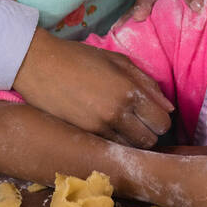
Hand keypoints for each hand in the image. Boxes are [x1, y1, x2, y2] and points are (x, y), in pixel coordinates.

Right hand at [12, 28, 173, 146]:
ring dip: (132, 140)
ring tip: (123, 126)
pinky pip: (110, 148)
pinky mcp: (83, 135)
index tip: (152, 113)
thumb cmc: (79, 57)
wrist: (37, 64)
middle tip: (140, 121)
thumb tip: (168, 106)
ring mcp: (98, 127)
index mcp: (128, 90)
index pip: (162, 121)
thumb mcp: (117, 60)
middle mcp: (116, 113)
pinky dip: (114, 142)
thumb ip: (146, 82)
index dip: (161, 119)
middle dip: (149, 132)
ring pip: (131, 149)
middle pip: (150, 140)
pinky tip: (107, 129)